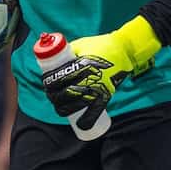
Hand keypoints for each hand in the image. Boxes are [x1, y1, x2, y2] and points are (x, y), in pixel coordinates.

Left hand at [41, 16, 160, 130]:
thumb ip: (67, 53)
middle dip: (54, 97)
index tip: (47, 84)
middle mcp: (88, 78)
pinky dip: (87, 121)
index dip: (48, 83)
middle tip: (51, 95)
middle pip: (64, 94)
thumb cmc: (100, 46)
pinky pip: (95, 112)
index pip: (58, 78)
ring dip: (64, 109)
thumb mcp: (81, 44)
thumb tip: (52, 61)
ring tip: (60, 107)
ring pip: (76, 105)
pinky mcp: (106, 95)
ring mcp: (97, 88)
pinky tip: (80, 125)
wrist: (123, 51)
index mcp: (80, 65)